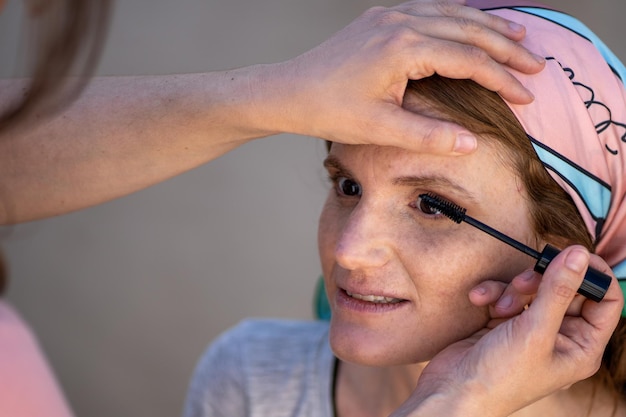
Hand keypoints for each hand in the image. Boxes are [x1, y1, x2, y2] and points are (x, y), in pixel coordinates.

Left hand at [270, 0, 544, 154]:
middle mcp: (401, 23)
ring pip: (452, 13)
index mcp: (405, 48)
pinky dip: (457, 16)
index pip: (469, 59)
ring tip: (517, 36)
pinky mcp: (380, 18)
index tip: (526, 95)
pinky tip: (468, 23)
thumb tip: (473, 143)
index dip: (502, 78)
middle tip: (536, 65)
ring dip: (486, 26)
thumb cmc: (329, 110)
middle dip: (506, 48)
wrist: (288, 91)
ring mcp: (390, 16)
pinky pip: (429, 9)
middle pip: (468, 30)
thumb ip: (429, 136)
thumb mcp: (381, 129)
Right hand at [392, 246, 622, 416]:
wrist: (453, 389)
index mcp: (581, 346)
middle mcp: (559, 336)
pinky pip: (506, 294)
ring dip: (513, 289)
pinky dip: (493, 293)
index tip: (572, 256)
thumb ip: (558, 290)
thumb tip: (579, 255)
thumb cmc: (501, 377)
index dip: (594, 276)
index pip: (605, 302)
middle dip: (541, 281)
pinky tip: (480, 301)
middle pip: (565, 288)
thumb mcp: (535, 331)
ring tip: (500, 306)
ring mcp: (530, 329)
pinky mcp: (504, 323)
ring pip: (532, 288)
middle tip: (525, 283)